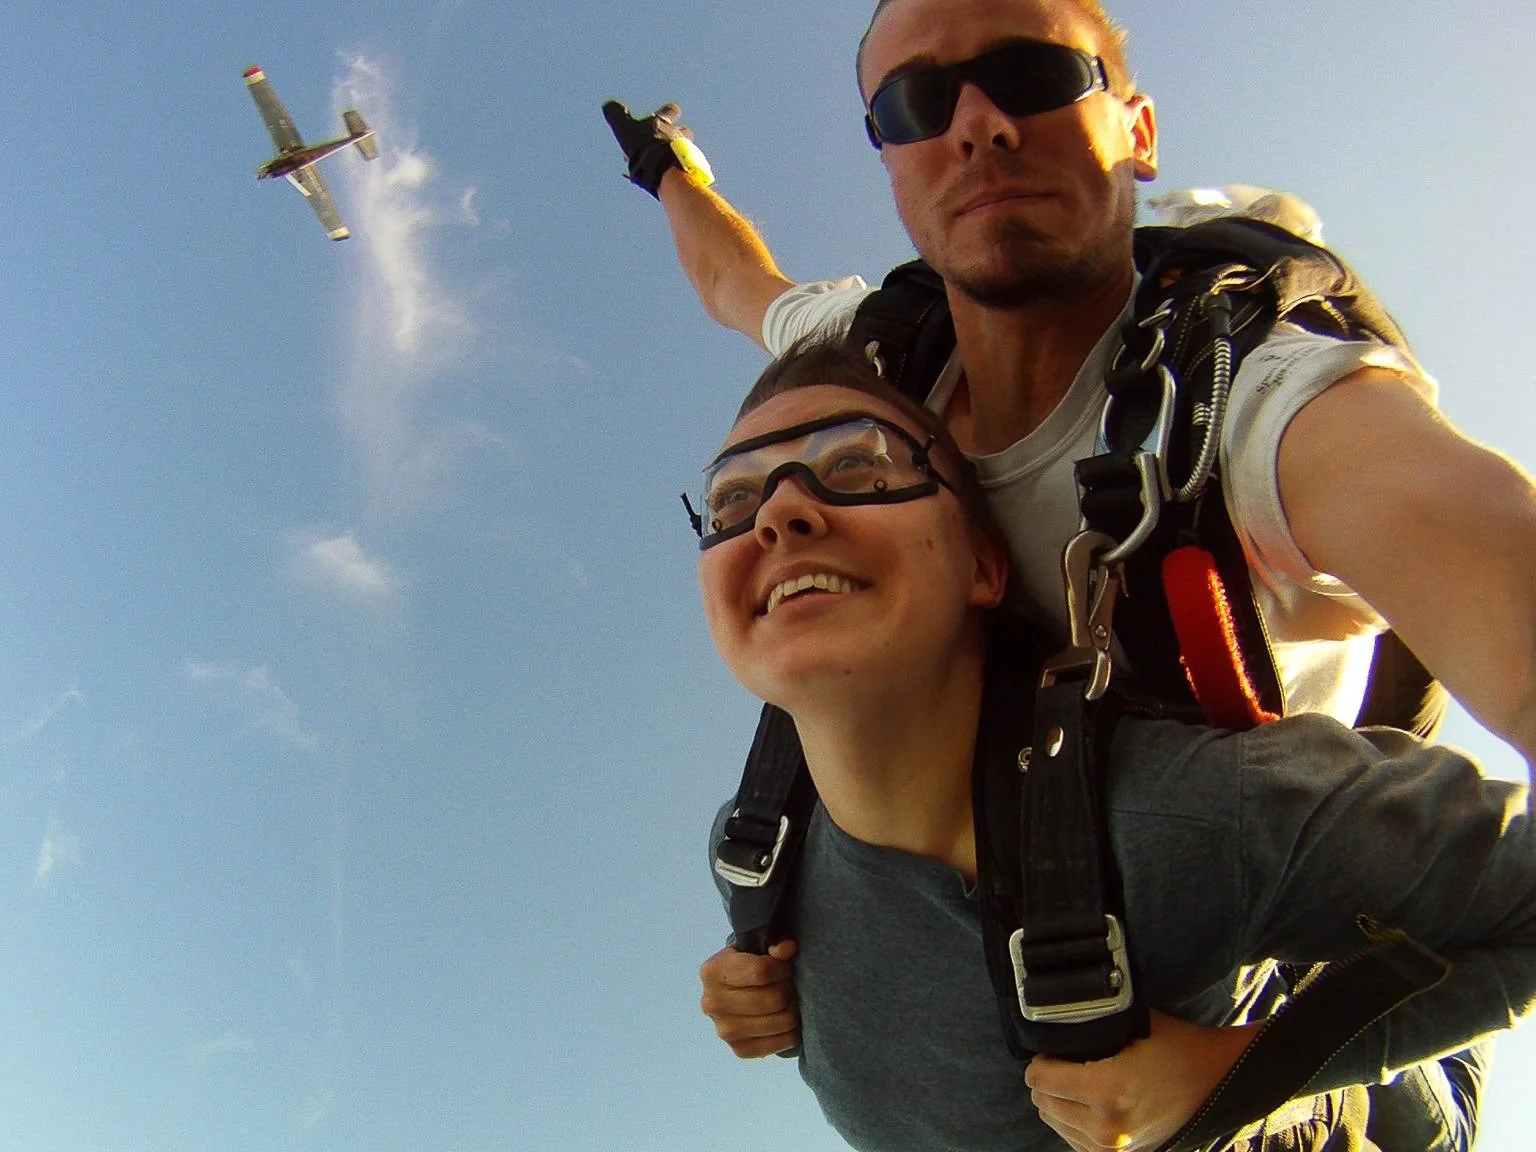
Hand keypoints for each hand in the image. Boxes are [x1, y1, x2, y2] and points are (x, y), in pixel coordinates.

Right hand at [601, 99, 712, 197]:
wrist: (663, 169)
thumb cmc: (644, 146)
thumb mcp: (624, 127)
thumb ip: (617, 115)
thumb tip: (608, 104)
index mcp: (663, 123)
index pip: (671, 110)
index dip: (668, 112)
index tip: (661, 116)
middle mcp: (677, 135)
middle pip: (685, 131)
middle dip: (677, 136)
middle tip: (665, 144)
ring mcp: (684, 153)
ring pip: (685, 150)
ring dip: (677, 154)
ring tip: (666, 164)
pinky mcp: (688, 170)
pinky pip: (686, 169)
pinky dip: (679, 171)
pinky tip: (670, 177)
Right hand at [698, 939, 799, 1057]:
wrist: (735, 991)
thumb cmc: (748, 961)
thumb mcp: (757, 943)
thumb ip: (775, 939)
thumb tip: (787, 949)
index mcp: (712, 971)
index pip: (761, 971)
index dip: (782, 968)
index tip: (784, 966)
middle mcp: (712, 1003)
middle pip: (773, 999)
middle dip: (789, 989)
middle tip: (789, 985)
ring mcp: (724, 1031)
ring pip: (780, 1022)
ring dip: (793, 1010)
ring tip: (790, 1001)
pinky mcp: (739, 1050)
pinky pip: (780, 1045)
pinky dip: (791, 1032)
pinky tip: (785, 1019)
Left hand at [1025, 1010, 1260, 1150]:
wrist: (1216, 1079)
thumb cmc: (1176, 1046)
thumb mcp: (1132, 1024)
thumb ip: (1091, 1024)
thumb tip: (1054, 1017)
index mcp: (1107, 1090)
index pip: (1039, 1079)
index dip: (1042, 1059)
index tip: (1056, 1049)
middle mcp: (1107, 1126)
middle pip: (1042, 1101)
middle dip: (1047, 1079)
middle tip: (1064, 1062)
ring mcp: (1114, 1148)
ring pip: (1054, 1122)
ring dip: (1058, 1101)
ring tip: (1077, 1080)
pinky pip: (1074, 1140)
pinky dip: (1073, 1120)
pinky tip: (1087, 1102)